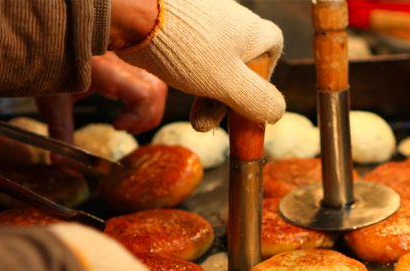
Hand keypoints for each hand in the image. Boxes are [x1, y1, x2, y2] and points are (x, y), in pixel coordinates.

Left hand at [35, 52, 167, 143]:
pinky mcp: (126, 61)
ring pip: (157, 85)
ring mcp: (126, 59)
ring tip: (129, 123)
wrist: (45, 41)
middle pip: (156, 90)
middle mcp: (120, 61)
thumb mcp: (52, 101)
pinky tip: (127, 110)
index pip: (142, 93)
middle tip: (124, 129)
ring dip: (149, 110)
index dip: (138, 116)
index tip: (117, 127)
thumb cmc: (47, 68)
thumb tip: (61, 161)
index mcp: (103, 68)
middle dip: (147, 117)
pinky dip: (146, 100)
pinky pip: (149, 80)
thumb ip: (60, 132)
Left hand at [115, 0, 284, 129]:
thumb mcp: (229, 85)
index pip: (271, 51)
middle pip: (238, 63)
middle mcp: (232, 19)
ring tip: (189, 112)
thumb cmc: (187, 47)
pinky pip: (188, 48)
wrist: (133, 10)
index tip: (247, 101)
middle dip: (224, 98)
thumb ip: (258, 101)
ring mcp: (202, 17)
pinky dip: (183, 69)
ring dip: (202, 90)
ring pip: (211, 59)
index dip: (263, 80)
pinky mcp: (176, 19)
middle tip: (206, 121)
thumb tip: (277, 112)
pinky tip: (170, 79)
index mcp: (253, 31)